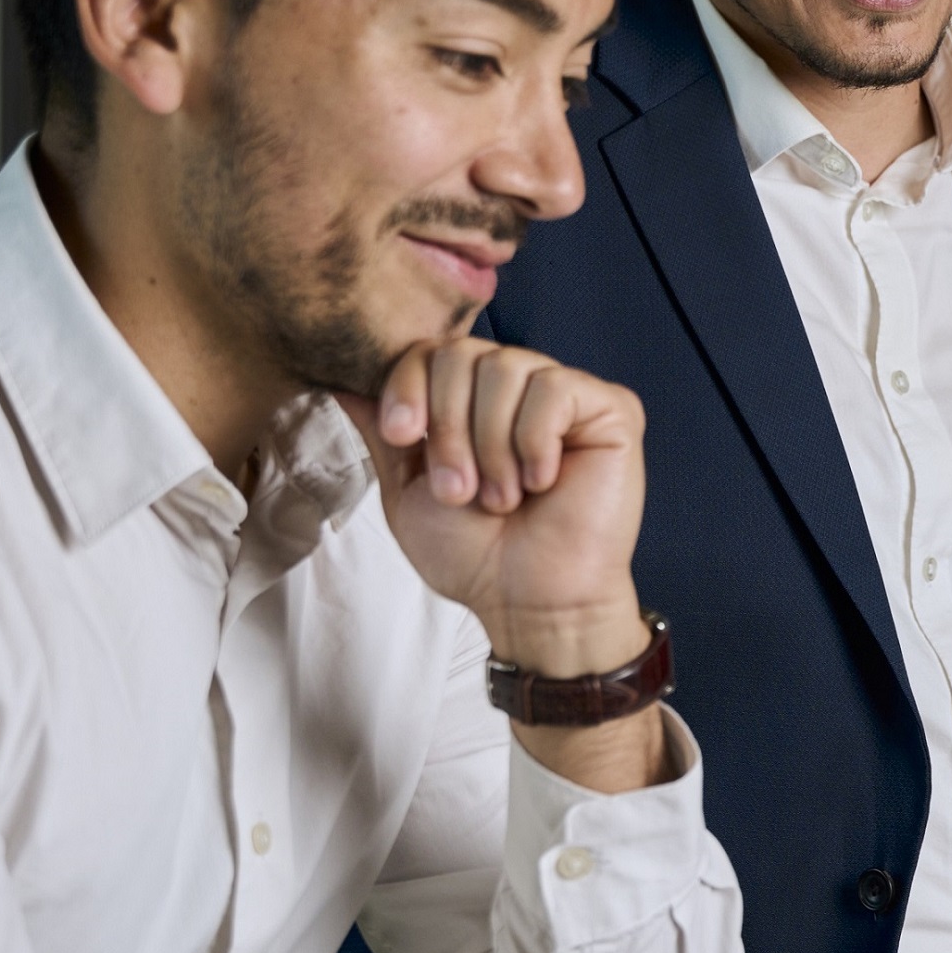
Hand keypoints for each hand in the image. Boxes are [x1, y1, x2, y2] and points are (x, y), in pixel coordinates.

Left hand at [344, 338, 648, 675]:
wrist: (529, 602)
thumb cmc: (474, 555)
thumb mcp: (405, 488)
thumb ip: (382, 431)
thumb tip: (341, 379)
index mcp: (473, 400)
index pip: (429, 350)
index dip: (408, 386)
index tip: (402, 438)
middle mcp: (519, 388)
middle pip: (461, 352)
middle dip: (447, 427)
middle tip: (460, 490)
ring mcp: (566, 395)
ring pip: (506, 367)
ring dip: (491, 445)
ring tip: (503, 497)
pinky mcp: (611, 409)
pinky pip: (554, 389)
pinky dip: (536, 442)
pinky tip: (543, 482)